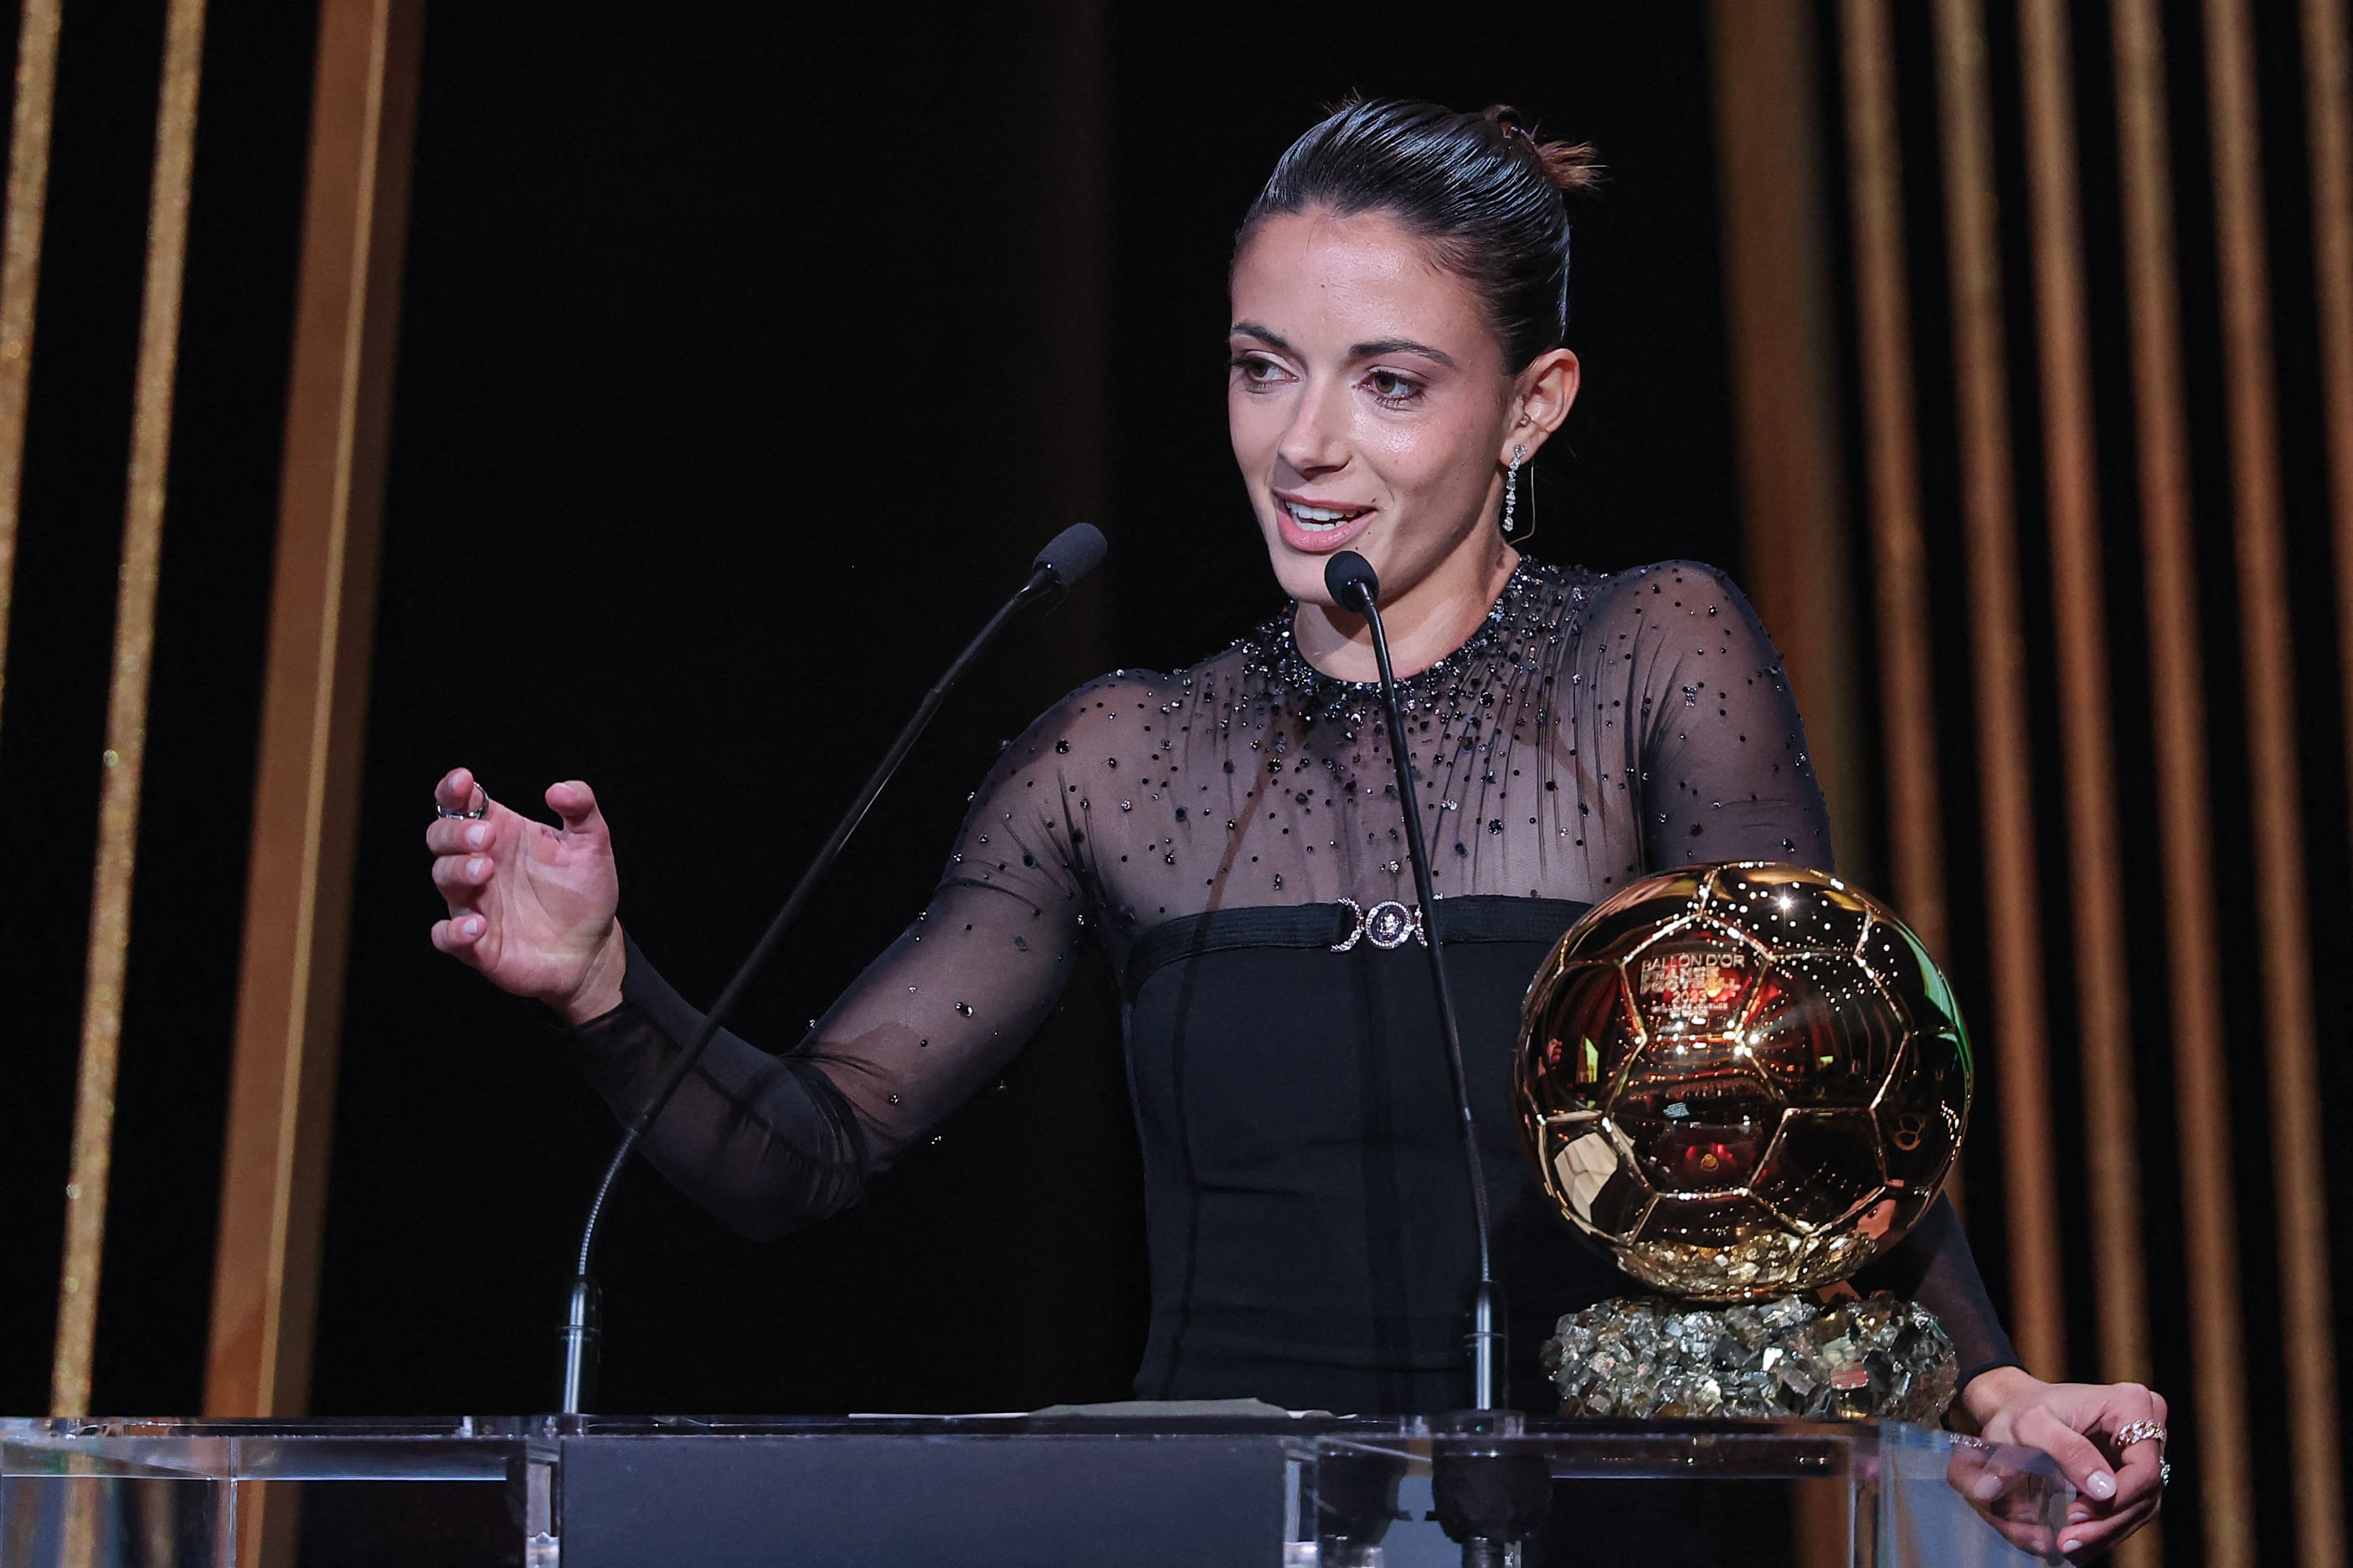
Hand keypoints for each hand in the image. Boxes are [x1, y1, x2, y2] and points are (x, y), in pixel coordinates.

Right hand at [426, 767, 624, 1023]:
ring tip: (485, 870)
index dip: (453, 790)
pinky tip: (476, 925)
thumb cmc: (583, 892)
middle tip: (486, 836)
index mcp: (501, 834)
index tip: (464, 780)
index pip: (462, 804)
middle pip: (441, 836)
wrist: (591, 949)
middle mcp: (480, 864)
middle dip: (455, 832)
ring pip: (443, 878)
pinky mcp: (476, 944)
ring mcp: (473, 903)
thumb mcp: (592, 844)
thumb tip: (558, 789)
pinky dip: (453, 931)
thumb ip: (581, 808)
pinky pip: (446, 937)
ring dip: (457, 871)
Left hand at [1954, 1366, 2165, 1558]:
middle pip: (2145, 1493)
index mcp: (2131, 1405)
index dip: (2116, 1501)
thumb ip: (2066, 1451)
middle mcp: (2149, 1427)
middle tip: (2067, 1544)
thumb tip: (2105, 1491)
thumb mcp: (2031, 1424)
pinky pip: (2129, 1507)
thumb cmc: (2020, 1412)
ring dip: (2106, 1533)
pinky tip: (2078, 1543)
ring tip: (2068, 1547)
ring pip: (2140, 1506)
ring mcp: (2145, 1451)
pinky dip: (2104, 1528)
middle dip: (2106, 1524)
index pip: (2143, 1470)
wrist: (2014, 1409)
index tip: (2074, 1517)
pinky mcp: (2134, 1471)